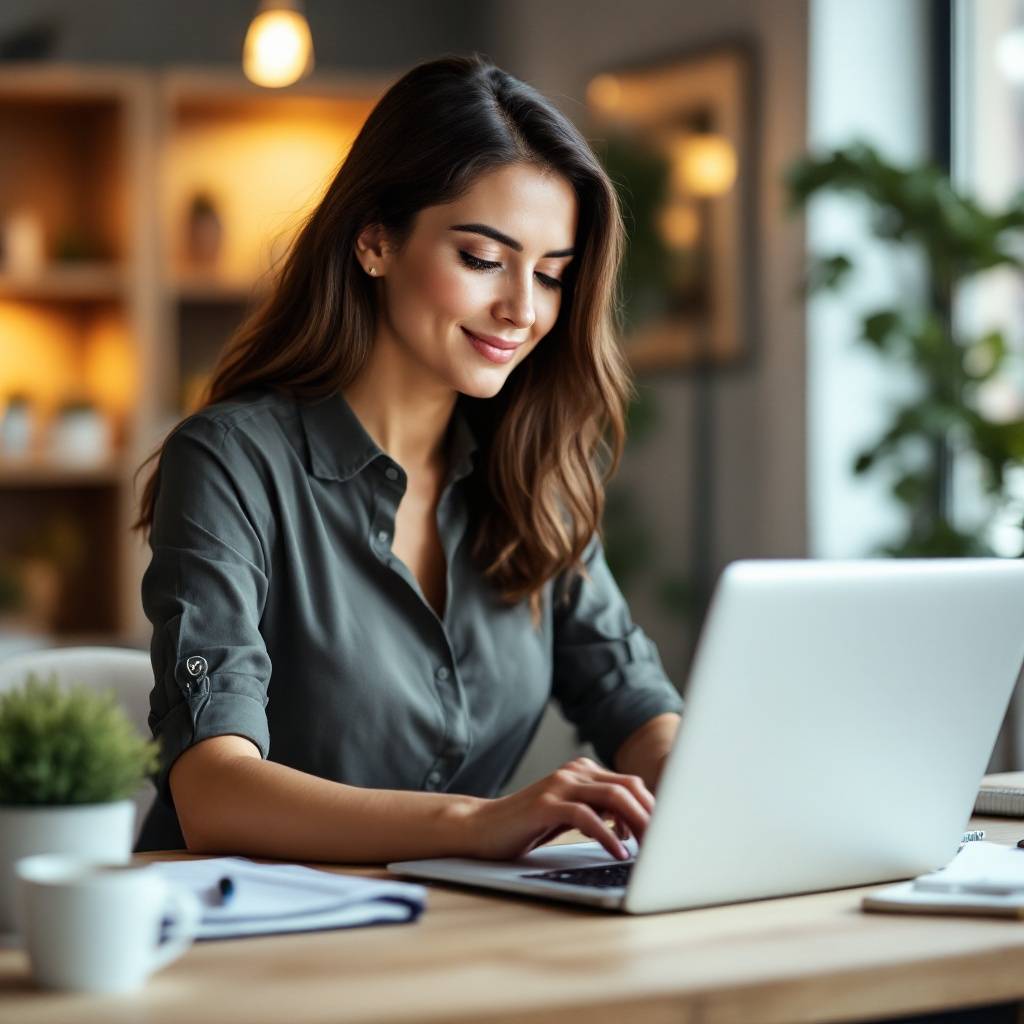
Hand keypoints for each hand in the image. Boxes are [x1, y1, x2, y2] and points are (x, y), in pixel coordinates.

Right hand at [467, 756, 654, 861]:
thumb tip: (639, 829)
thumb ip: (599, 812)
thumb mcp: (569, 815)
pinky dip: (607, 834)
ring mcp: (559, 786)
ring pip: (612, 797)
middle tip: (665, 845)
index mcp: (583, 772)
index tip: (668, 834)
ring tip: (649, 850)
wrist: (481, 827)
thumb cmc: (528, 826)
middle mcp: (574, 773)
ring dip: (637, 824)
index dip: (652, 808)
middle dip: (651, 816)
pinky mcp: (545, 805)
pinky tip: (618, 851)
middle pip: (628, 788)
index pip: (630, 784)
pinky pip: (586, 816)